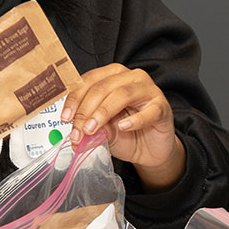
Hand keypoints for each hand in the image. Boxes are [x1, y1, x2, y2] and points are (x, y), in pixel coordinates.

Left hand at [60, 64, 182, 187]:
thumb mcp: (102, 130)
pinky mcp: (162, 107)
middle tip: (79, 131)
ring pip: (122, 94)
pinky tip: (123, 127)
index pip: (89, 81)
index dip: (75, 99)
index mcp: (113, 77)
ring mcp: (149, 90)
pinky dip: (134, 120)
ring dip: (103, 113)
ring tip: (93, 129)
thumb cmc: (126, 134)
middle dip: (86, 110)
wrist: (150, 151)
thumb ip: (91, 126)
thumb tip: (78, 130)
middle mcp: (131, 78)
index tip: (65, 118)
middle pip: (103, 87)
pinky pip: (148, 111)